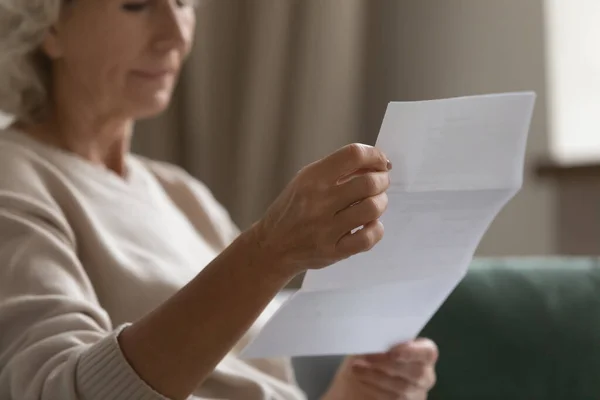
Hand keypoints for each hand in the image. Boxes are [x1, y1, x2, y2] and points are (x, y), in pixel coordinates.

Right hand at [252, 143, 390, 275]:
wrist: (271, 246)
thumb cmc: (293, 209)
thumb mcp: (306, 180)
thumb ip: (338, 170)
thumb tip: (378, 163)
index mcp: (312, 178)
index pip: (353, 155)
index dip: (375, 155)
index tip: (381, 162)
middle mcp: (318, 202)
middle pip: (369, 183)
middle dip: (382, 180)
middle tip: (380, 183)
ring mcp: (325, 229)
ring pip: (372, 209)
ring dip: (381, 203)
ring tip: (375, 203)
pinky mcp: (332, 251)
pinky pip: (368, 238)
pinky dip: (376, 229)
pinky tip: (368, 225)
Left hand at [323, 339, 437, 399]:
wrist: (373, 373)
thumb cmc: (380, 352)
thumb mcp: (383, 341)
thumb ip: (383, 338)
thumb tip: (371, 336)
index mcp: (425, 353)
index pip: (428, 352)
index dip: (412, 352)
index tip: (392, 351)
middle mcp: (425, 374)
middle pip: (415, 372)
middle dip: (388, 364)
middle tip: (367, 357)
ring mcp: (416, 391)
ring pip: (401, 387)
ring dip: (375, 377)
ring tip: (357, 368)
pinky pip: (391, 398)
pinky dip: (373, 388)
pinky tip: (360, 378)